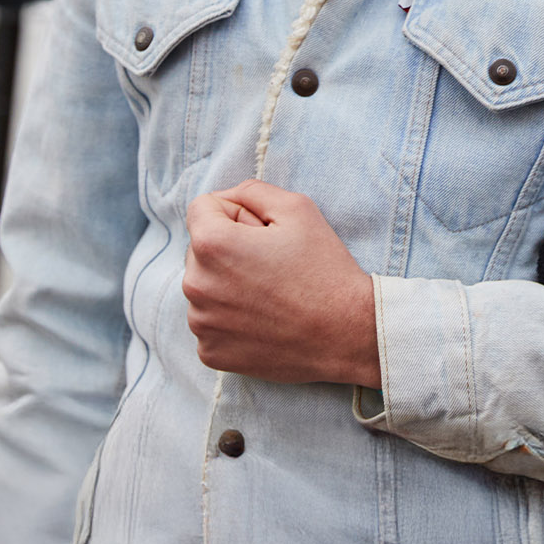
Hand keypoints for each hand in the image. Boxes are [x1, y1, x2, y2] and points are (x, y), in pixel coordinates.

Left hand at [182, 180, 382, 386]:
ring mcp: (201, 324)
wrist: (347, 335)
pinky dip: (229, 319)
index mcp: (211, 244)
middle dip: (228, 249)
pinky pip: (210, 322)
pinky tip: (263, 321)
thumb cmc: (324, 269)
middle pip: (199, 249)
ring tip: (269, 295)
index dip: (235, 213)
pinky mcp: (210, 352)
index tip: (263, 232)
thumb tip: (226, 198)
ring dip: (226, 285)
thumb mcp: (297, 207)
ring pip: (204, 287)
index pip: (201, 209)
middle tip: (271, 266)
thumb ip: (251, 190)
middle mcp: (196, 285)